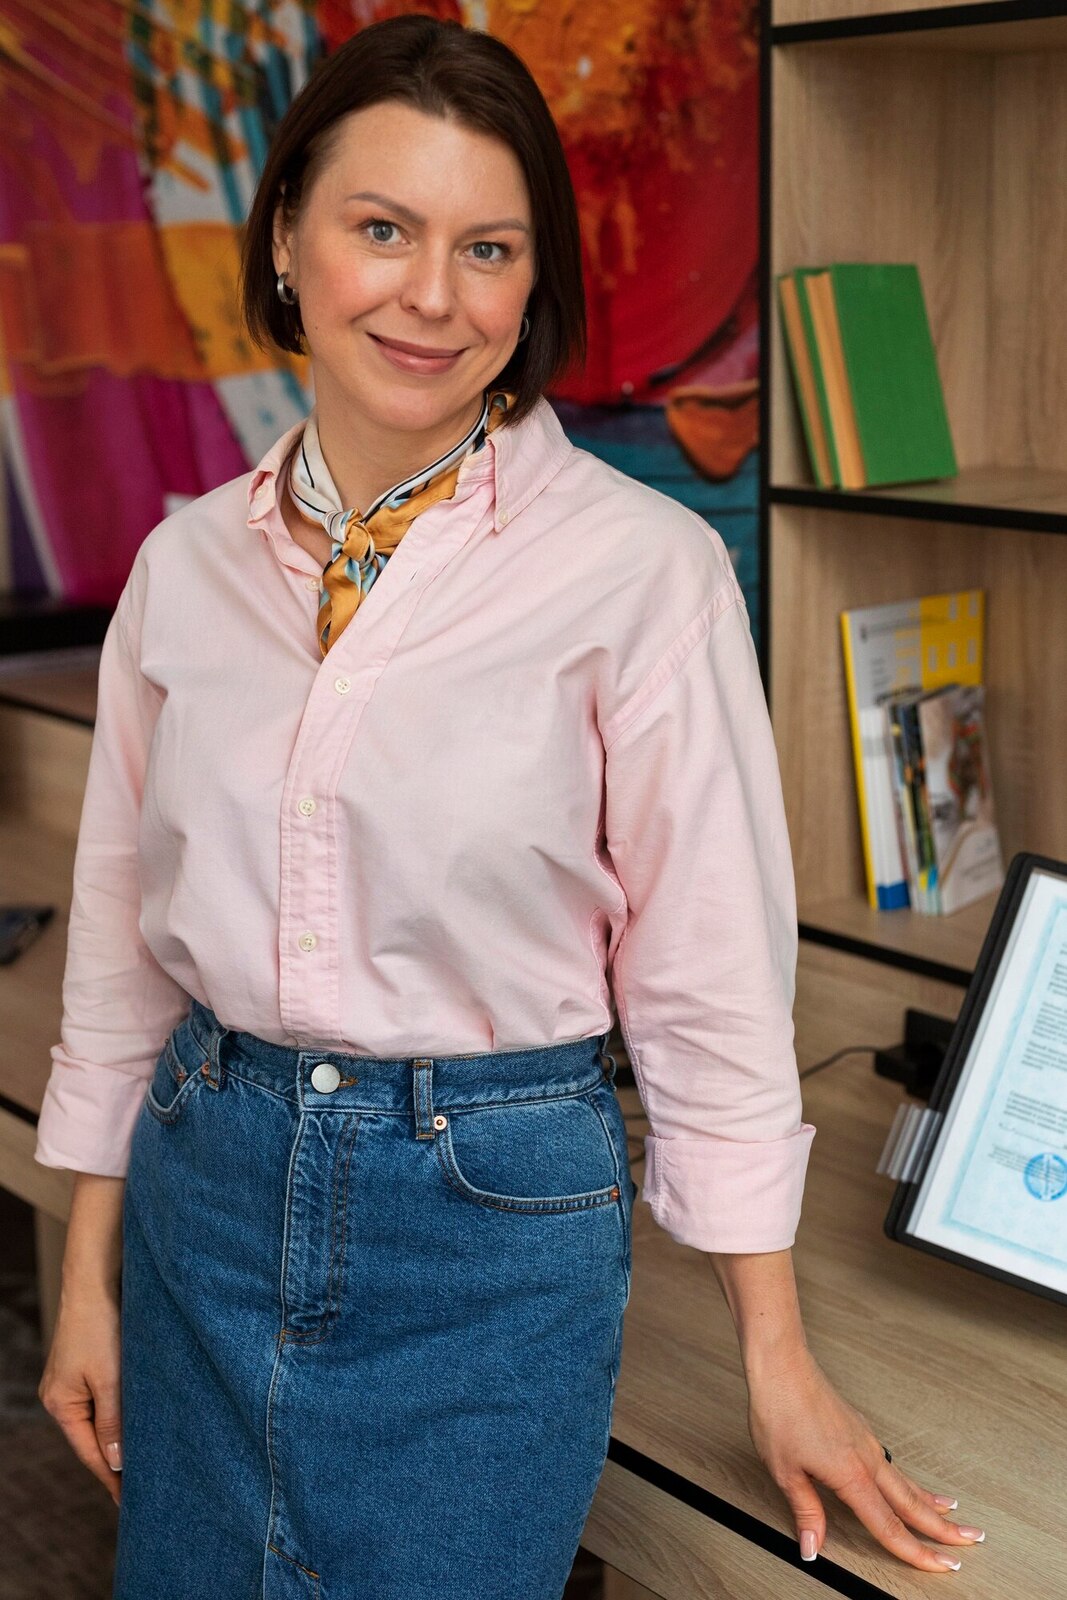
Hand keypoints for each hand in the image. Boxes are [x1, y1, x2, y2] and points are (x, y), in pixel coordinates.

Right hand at [38, 1285, 123, 1506]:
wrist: (96, 1281)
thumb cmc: (100, 1327)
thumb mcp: (110, 1378)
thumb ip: (113, 1421)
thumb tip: (115, 1461)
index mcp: (61, 1404)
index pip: (89, 1451)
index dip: (110, 1476)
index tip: (129, 1500)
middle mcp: (62, 1396)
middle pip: (92, 1438)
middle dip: (115, 1460)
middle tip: (142, 1486)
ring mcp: (73, 1381)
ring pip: (100, 1418)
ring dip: (120, 1435)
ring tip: (145, 1459)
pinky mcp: (87, 1366)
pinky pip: (104, 1399)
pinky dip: (120, 1412)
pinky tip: (138, 1420)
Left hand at [745, 1344, 983, 1571]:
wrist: (783, 1366)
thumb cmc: (780, 1410)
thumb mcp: (785, 1471)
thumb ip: (806, 1511)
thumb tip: (813, 1546)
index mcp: (852, 1474)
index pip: (889, 1525)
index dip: (917, 1552)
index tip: (943, 1566)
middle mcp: (866, 1458)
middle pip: (912, 1503)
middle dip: (943, 1528)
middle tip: (971, 1540)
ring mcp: (866, 1441)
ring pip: (906, 1481)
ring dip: (932, 1502)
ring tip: (953, 1515)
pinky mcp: (860, 1429)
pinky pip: (893, 1464)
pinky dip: (910, 1479)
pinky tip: (909, 1483)